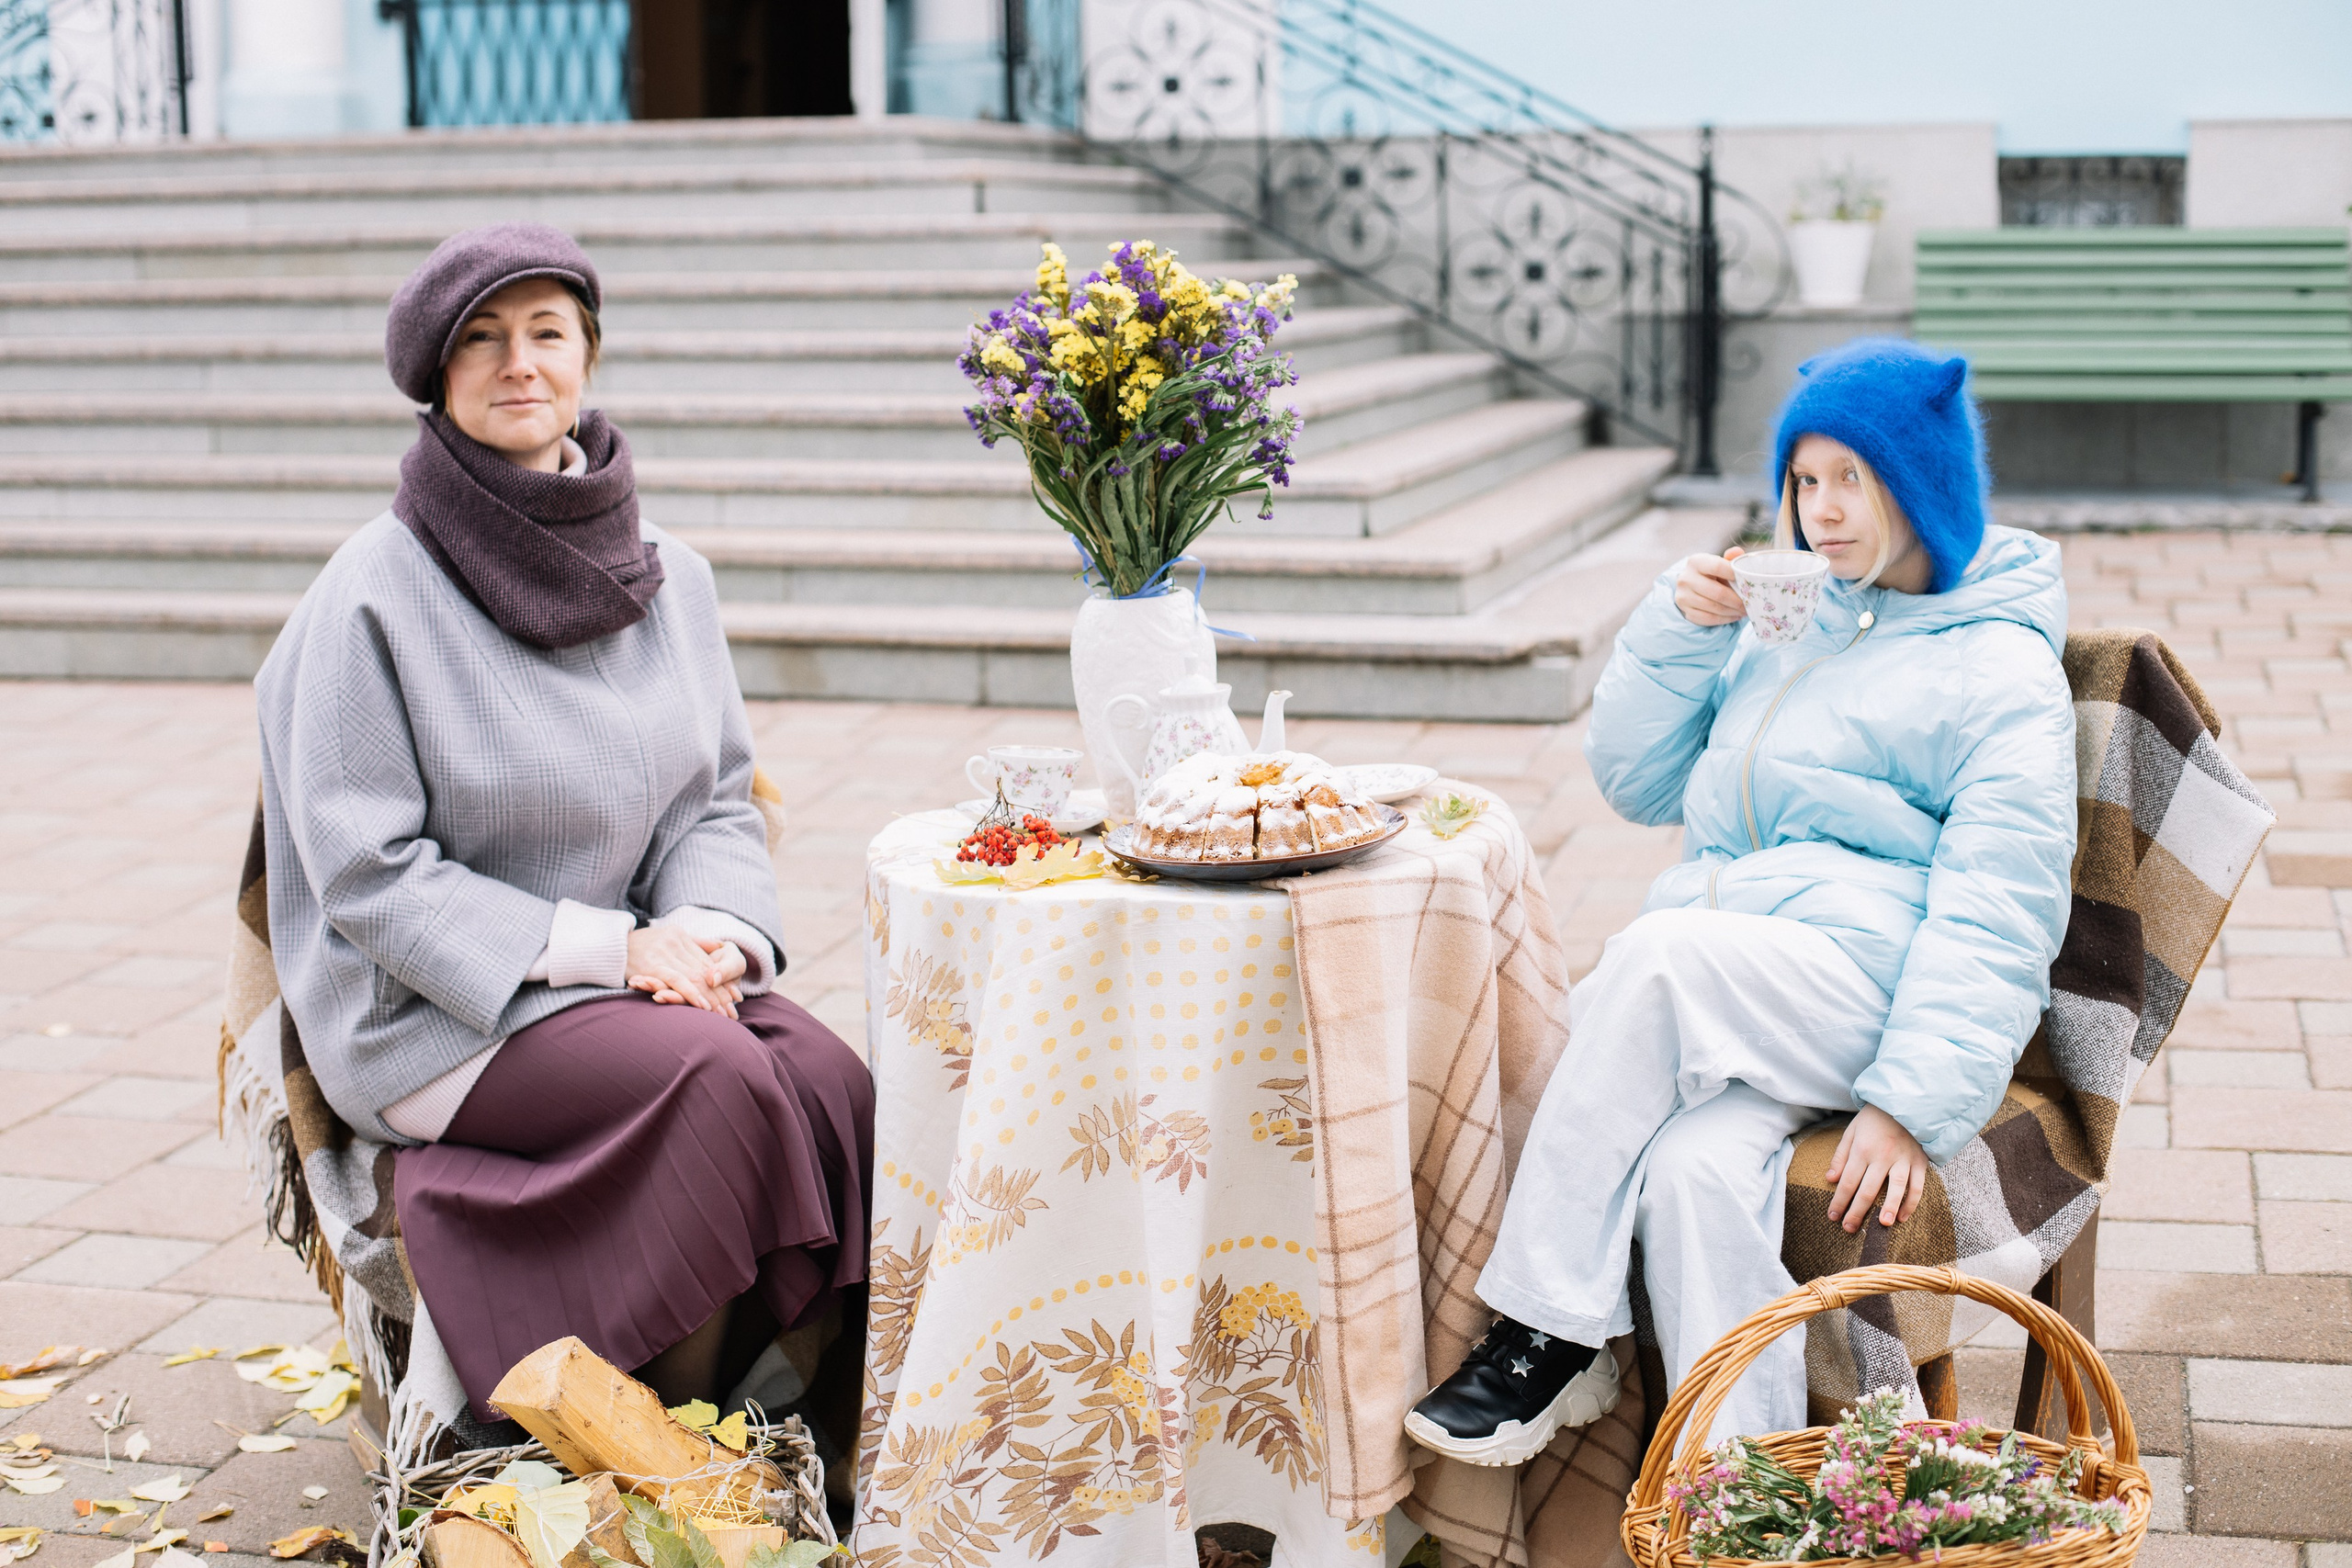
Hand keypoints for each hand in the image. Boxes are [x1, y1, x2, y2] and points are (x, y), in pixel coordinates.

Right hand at [626, 927, 744, 1019]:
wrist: (605, 945)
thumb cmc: (635, 946)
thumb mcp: (666, 936)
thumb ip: (692, 943)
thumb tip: (718, 947)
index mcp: (679, 935)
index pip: (706, 962)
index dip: (722, 980)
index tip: (734, 996)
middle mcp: (674, 942)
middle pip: (703, 970)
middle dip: (720, 993)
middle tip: (732, 1011)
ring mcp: (664, 953)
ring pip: (694, 976)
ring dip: (710, 997)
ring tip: (721, 1013)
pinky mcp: (652, 966)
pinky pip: (677, 980)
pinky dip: (691, 993)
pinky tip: (702, 1006)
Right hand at [1675, 544, 1746, 625]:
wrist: (1691, 586)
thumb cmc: (1711, 573)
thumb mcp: (1719, 562)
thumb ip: (1730, 558)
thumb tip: (1737, 552)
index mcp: (1695, 562)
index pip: (1717, 567)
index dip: (1735, 574)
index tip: (1749, 581)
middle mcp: (1686, 579)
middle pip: (1718, 593)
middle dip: (1737, 600)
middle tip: (1750, 603)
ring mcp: (1684, 597)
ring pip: (1714, 608)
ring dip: (1733, 611)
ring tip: (1744, 611)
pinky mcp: (1685, 611)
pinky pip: (1709, 618)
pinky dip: (1724, 619)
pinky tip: (1734, 616)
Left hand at [1824, 1105, 1927, 1233]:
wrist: (1904, 1101)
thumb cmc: (1873, 1118)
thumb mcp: (1851, 1131)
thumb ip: (1841, 1156)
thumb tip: (1831, 1179)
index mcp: (1862, 1149)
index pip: (1847, 1182)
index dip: (1839, 1201)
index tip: (1832, 1217)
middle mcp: (1882, 1156)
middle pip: (1868, 1190)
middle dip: (1857, 1212)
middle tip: (1849, 1229)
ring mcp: (1903, 1159)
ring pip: (1896, 1189)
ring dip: (1889, 1208)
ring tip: (1882, 1226)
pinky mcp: (1920, 1161)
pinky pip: (1917, 1186)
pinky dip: (1911, 1202)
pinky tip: (1903, 1216)